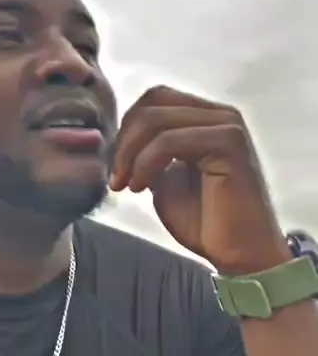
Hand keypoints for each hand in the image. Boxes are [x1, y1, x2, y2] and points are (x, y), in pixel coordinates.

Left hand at [109, 85, 290, 274]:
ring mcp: (226, 125)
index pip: (155, 100)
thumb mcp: (164, 181)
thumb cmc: (206, 223)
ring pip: (156, 119)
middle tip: (116, 177)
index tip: (114, 166)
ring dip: (130, 153)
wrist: (240, 255)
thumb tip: (119, 142)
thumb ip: (147, 155)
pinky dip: (145, 162)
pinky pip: (169, 140)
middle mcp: (220, 114)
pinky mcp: (229, 141)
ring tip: (127, 185)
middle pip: (153, 102)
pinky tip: (141, 187)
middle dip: (124, 140)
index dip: (127, 128)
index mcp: (206, 119)